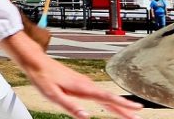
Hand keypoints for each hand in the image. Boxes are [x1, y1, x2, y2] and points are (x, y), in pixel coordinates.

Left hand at [0, 32, 141, 118]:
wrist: (35, 61)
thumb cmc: (43, 77)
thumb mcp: (53, 95)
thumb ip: (70, 106)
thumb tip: (85, 116)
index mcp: (82, 87)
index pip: (107, 98)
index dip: (123, 104)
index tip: (137, 108)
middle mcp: (85, 83)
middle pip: (109, 98)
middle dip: (124, 107)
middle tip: (138, 115)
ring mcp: (83, 82)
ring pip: (105, 95)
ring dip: (118, 104)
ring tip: (128, 112)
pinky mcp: (80, 82)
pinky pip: (98, 93)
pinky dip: (108, 99)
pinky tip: (109, 104)